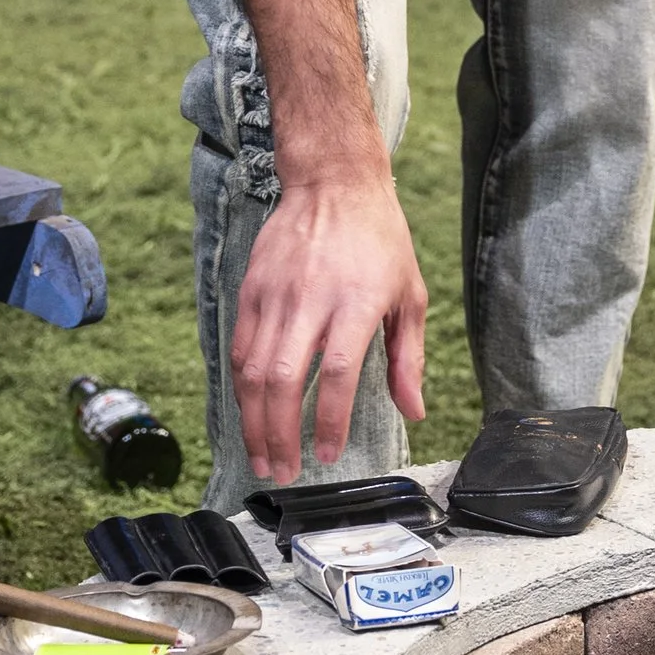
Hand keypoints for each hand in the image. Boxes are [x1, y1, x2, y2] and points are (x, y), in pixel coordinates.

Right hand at [230, 164, 428, 482]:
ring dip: (254, 422)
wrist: (334, 181)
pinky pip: (240, 349)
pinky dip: (242, 388)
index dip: (331, 420)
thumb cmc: (380, 239)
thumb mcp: (410, 293)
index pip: (337, 373)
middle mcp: (312, 299)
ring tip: (262, 457)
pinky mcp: (251, 289)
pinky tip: (250, 414)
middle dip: (280, 435)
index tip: (329, 454)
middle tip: (284, 472)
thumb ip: (408, 356)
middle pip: (286, 380)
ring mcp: (276, 294)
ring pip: (254, 371)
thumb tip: (413, 410)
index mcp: (358, 301)